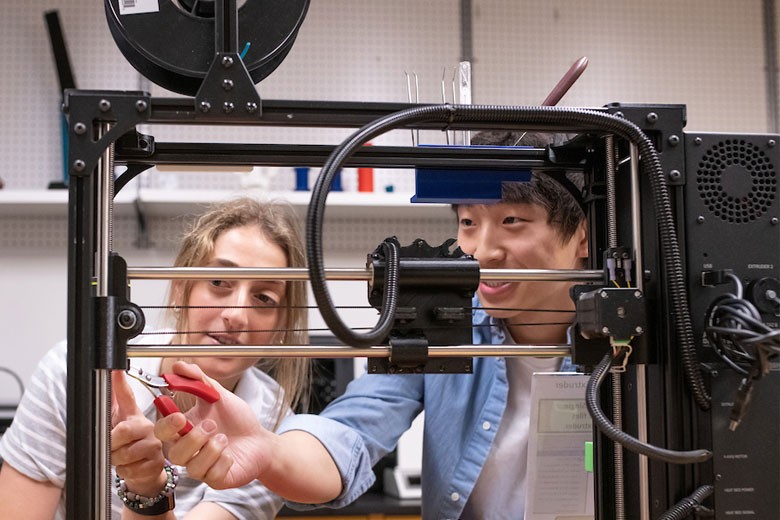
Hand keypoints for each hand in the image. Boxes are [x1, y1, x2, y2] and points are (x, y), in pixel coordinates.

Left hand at [111, 370, 166, 496]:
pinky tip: (132, 467)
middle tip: (113, 448)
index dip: (120, 383)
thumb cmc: (129, 446)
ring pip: (124, 454)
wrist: (145, 471)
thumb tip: (104, 384)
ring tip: (123, 458)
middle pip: (123, 431)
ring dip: (117, 460)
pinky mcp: (156, 463)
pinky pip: (130, 469)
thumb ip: (111, 408)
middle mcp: (147, 427)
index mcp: (134, 416)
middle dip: (112, 444)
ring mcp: (154, 444)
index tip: (116, 369)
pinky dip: (125, 472)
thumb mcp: (119, 427)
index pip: (127, 396)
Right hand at [153, 361, 272, 489]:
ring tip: (223, 437)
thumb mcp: (219, 396)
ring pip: (192, 467)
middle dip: (192, 438)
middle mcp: (190, 451)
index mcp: (185, 430)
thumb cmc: (237, 421)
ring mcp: (203, 467)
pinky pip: (213, 475)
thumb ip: (199, 380)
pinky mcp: (218, 479)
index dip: (166, 425)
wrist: (261, 440)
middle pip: (173, 453)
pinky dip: (222, 461)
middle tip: (211, 425)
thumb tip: (179, 366)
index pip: (162, 432)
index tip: (180, 415)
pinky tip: (230, 453)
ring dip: (209, 449)